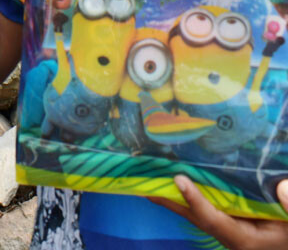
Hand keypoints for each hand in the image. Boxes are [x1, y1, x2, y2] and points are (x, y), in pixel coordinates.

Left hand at [150, 175, 287, 249]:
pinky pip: (205, 201)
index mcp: (245, 240)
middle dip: (166, 198)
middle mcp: (230, 234)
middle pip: (192, 215)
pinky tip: (172, 172)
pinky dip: (188, 188)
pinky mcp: (229, 217)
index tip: (179, 179)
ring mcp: (227, 225)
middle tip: (139, 179)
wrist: (286, 239)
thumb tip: (281, 187)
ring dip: (171, 192)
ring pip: (195, 208)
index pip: (214, 221)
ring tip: (145, 171)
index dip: (195, 201)